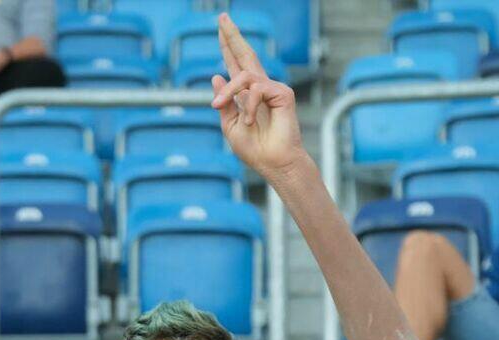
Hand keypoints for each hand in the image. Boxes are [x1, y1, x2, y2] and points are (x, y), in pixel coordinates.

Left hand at [209, 13, 304, 179]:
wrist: (273, 163)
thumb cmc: (254, 149)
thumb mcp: (230, 126)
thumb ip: (224, 103)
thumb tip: (216, 76)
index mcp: (245, 94)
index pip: (234, 65)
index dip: (227, 46)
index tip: (220, 27)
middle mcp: (259, 87)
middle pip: (245, 54)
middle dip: (232, 36)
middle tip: (222, 17)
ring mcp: (272, 88)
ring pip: (244, 76)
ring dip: (229, 91)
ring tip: (218, 105)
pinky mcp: (282, 93)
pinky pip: (256, 90)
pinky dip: (248, 105)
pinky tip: (248, 121)